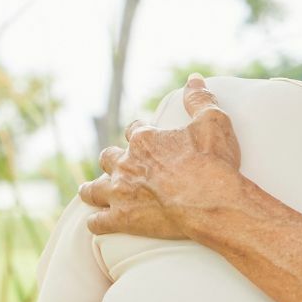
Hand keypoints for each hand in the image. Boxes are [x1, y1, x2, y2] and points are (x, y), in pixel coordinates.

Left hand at [78, 77, 250, 241]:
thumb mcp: (213, 122)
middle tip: (115, 165)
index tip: (140, 137)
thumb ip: (200, 99)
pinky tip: (95, 223)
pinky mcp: (122, 219)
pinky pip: (98, 221)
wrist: (211, 202)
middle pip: (108, 157)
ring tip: (87, 191)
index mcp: (145, 140)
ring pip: (94, 189)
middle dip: (111, 160)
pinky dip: (96, 222)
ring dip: (90, 189)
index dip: (136, 134)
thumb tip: (194, 78)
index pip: (133, 131)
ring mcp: (121, 192)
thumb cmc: (213, 163)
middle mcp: (127, 164)